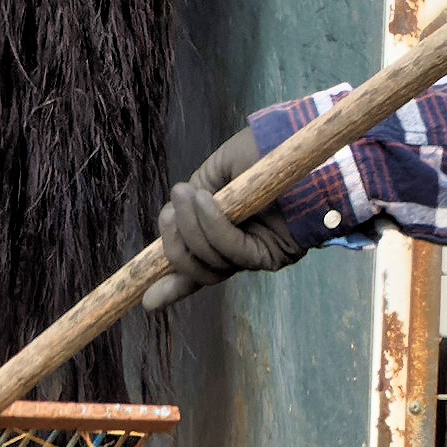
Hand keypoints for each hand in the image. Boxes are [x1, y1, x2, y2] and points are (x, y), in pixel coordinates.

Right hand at [145, 127, 306, 311]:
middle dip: (174, 244)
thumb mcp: (216, 171)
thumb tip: (171, 220)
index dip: (170, 285)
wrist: (300, 145)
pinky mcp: (270, 255)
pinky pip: (232, 250)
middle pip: (193, 268)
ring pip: (208, 262)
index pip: (193, 264)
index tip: (146, 301)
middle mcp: (235, 250)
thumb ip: (193, 197)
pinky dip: (214, 226)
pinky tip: (206, 201)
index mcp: (220, 230)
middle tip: (171, 212)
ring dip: (191, 229)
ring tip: (189, 196)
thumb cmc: (262, 152)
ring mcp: (252, 255)